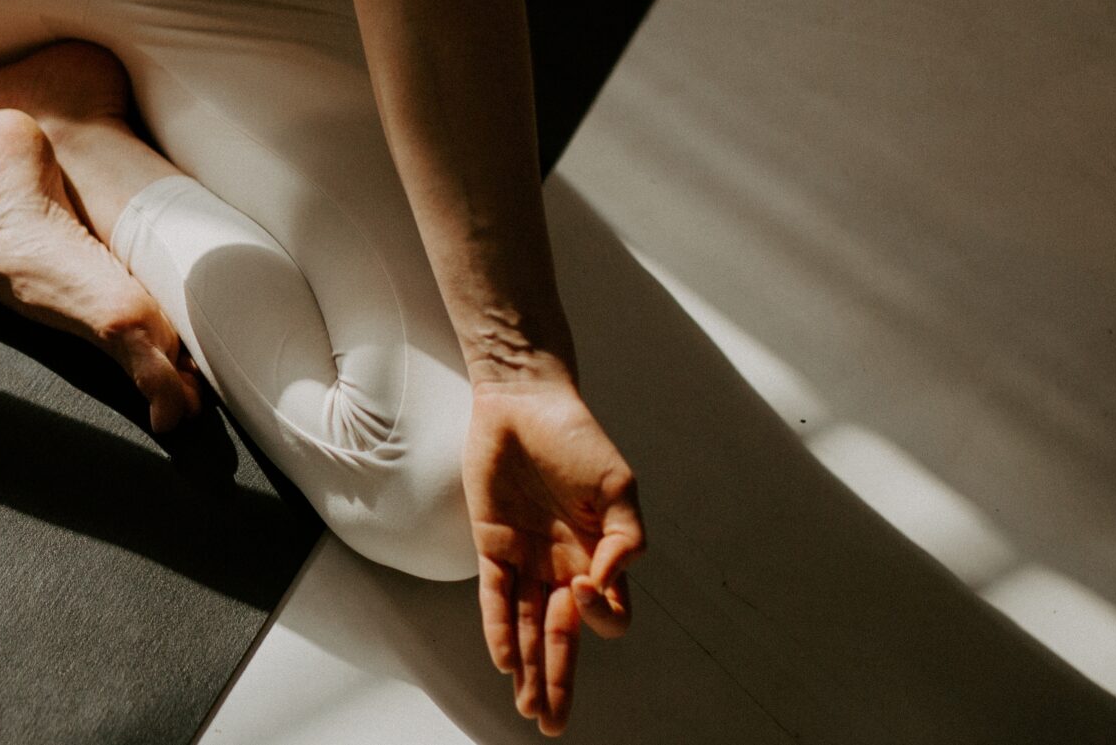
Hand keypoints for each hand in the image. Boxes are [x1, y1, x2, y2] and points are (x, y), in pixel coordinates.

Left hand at [461, 373, 644, 735]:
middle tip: (554, 724)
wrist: (526, 402)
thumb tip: (610, 577)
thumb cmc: (578, 440)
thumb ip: (625, 535)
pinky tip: (503, 660)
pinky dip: (497, 628)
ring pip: (526, 628)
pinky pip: (493, 597)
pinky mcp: (490, 546)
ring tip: (528, 709)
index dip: (601, 613)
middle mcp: (563, 567)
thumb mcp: (617, 485)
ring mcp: (526, 560)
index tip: (588, 584)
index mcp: (600, 557)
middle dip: (559, 680)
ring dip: (527, 670)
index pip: (606, 614)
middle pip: (563, 638)